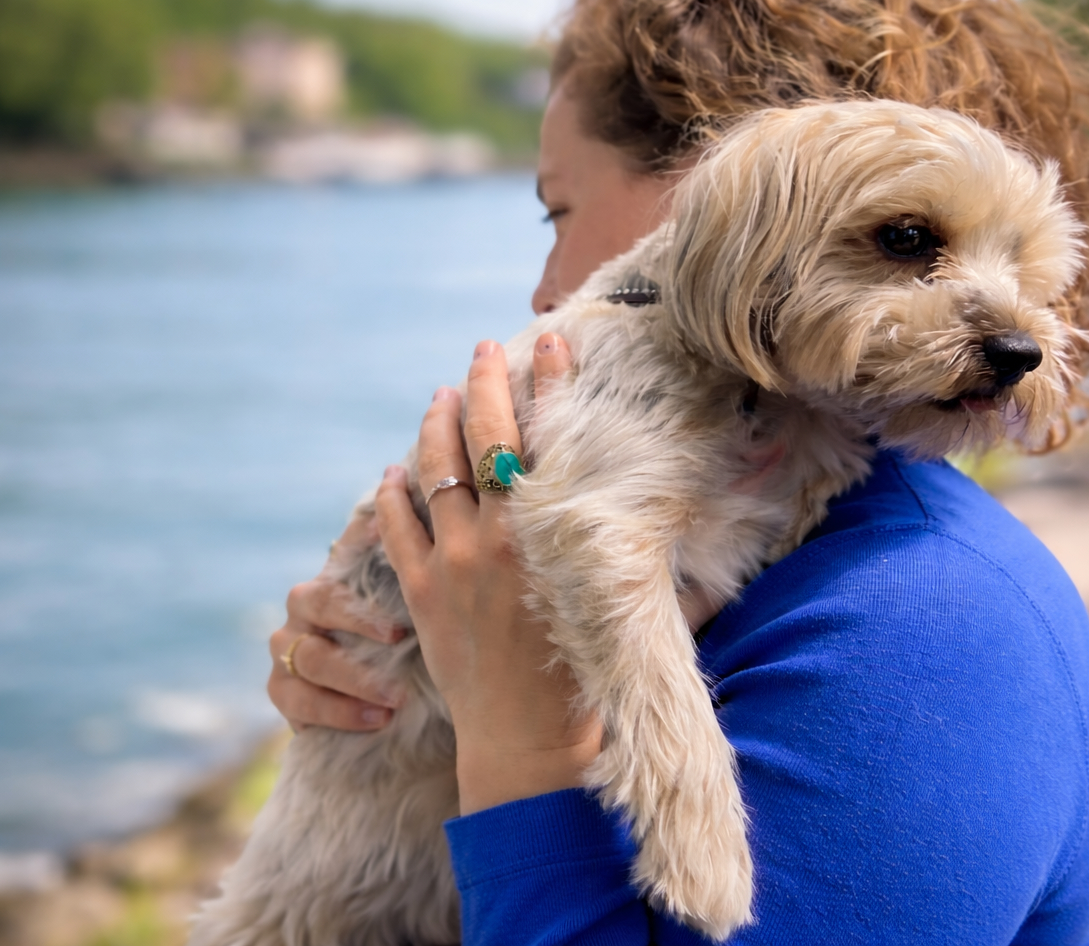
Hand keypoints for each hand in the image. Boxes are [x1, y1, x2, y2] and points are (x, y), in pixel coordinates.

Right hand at [267, 509, 409, 731]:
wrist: (387, 706)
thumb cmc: (404, 648)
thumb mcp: (417, 608)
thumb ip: (416, 565)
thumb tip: (425, 499)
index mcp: (337, 578)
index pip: (342, 550)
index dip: (361, 539)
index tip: (390, 536)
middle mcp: (304, 609)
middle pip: (317, 601)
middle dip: (359, 620)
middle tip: (399, 636)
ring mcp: (288, 649)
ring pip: (310, 657)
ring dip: (355, 678)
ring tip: (396, 697)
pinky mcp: (283, 691)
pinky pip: (300, 700)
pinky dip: (340, 712)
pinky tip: (378, 720)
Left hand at [375, 334, 601, 814]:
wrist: (529, 746)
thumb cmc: (589, 679)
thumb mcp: (628, 604)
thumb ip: (649, 552)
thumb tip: (695, 512)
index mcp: (554, 531)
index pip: (550, 434)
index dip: (551, 383)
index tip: (552, 342)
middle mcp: (500, 534)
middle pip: (485, 435)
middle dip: (485, 382)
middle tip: (484, 349)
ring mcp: (453, 560)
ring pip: (434, 468)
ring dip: (435, 424)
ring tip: (439, 395)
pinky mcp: (420, 591)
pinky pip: (395, 525)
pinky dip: (392, 491)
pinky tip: (395, 471)